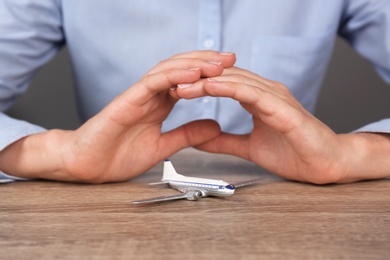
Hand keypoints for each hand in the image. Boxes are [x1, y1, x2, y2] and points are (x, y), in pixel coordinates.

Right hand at [0, 51, 235, 182]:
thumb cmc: (117, 155)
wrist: (87, 165)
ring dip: (194, 64)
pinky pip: (153, 82)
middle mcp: (151, 94)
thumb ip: (187, 134)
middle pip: (182, 69)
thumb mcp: (163, 146)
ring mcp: (139, 94)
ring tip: (219, 62)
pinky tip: (193, 73)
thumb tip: (215, 125)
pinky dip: (174, 75)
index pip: (188, 80)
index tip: (234, 72)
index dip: (210, 74)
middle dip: (208, 61)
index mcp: (159, 103)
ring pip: (169, 70)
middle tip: (232, 58)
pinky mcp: (127, 100)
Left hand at [174, 66, 389, 183]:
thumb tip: (201, 139)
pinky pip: (252, 93)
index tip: (175, 91)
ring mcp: (275, 97)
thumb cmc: (295, 153)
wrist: (327, 164)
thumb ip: (225, 141)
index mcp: (258, 98)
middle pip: (225, 78)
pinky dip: (230, 89)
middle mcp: (266, 92)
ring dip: (207, 82)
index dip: (198, 85)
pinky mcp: (283, 109)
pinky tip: (212, 87)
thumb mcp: (249, 147)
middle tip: (170, 83)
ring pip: (236, 81)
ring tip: (182, 85)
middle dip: (197, 80)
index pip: (223, 85)